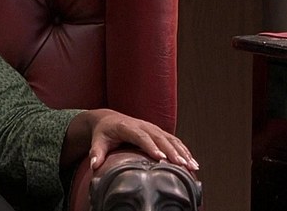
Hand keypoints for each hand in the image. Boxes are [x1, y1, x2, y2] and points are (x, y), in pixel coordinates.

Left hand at [63, 109, 198, 171]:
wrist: (108, 119)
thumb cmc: (103, 133)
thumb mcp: (97, 141)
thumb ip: (96, 152)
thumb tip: (94, 164)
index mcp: (127, 127)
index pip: (141, 136)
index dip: (151, 146)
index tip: (160, 158)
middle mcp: (143, 125)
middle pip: (160, 138)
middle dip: (172, 152)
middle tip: (182, 165)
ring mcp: (152, 127)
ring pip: (170, 139)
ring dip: (183, 152)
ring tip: (192, 166)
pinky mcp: (158, 131)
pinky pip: (174, 140)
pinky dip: (184, 150)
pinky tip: (192, 162)